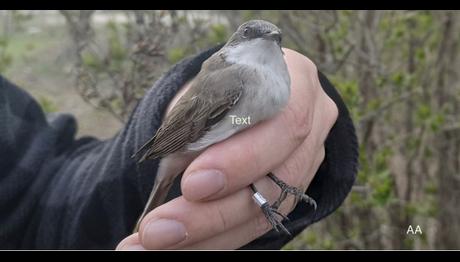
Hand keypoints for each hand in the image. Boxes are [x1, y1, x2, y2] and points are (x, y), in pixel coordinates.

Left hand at [116, 48, 337, 249]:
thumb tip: (175, 167)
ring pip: (266, 212)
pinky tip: (182, 245)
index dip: (242, 159)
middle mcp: (312, 124)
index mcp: (296, 82)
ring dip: (208, 234)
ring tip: (155, 243)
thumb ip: (198, 118)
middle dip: (215, 211)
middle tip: (159, 230)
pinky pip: (257, 223)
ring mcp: (307, 162)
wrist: (245, 95)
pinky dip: (215, 238)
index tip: (192, 184)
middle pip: (277, 179)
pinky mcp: (291, 191)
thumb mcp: (207, 86)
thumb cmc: (223, 85)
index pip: (284, 124)